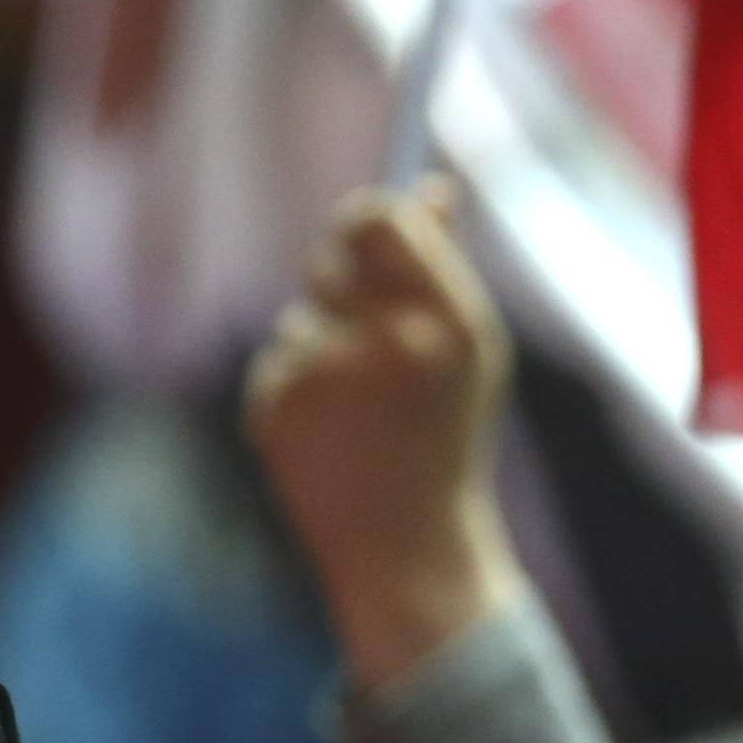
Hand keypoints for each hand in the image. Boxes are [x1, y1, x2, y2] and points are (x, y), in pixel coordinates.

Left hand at [243, 180, 519, 689]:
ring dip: (321, 351)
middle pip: (331, 256)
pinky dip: (296, 395)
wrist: (408, 553)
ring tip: (359, 417)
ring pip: (300, 320)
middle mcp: (387, 344)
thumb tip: (431, 189)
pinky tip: (330, 443)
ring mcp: (325, 378)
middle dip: (338, 280)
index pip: (381, 220)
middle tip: (359, 326)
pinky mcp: (276, 409)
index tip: (365, 230)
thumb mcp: (466, 356)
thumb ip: (445, 269)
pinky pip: (277, 367)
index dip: (367, 219)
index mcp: (449, 325)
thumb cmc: (444, 444)